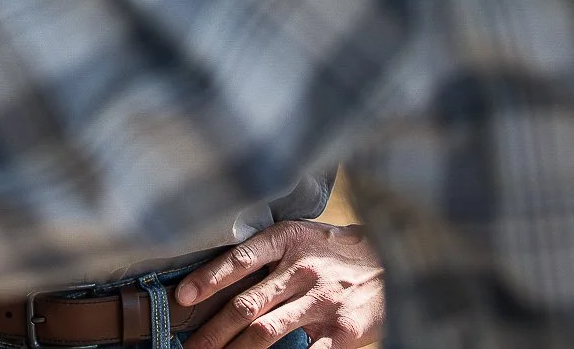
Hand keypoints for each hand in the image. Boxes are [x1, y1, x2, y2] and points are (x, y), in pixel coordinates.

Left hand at [176, 221, 383, 348]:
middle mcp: (301, 270)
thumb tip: (214, 277)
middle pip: (246, 304)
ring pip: (267, 332)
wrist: (391, 259)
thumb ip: (263, 252)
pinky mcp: (342, 331)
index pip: (240, 259)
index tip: (182, 296)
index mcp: (287, 241)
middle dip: (213, 330)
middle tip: (190, 346)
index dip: (208, 278)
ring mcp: (321, 302)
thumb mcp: (298, 235)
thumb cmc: (330, 249)